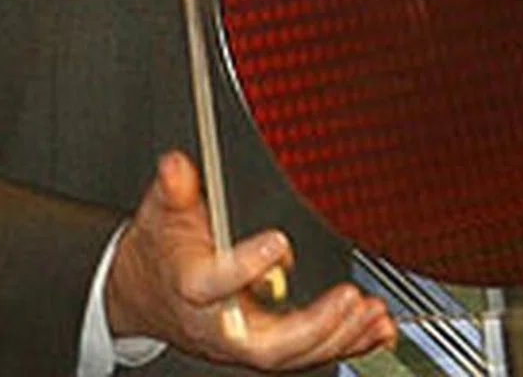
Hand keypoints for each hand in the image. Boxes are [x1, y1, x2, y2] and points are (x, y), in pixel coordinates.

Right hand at [105, 151, 394, 370]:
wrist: (147, 293)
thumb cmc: (162, 254)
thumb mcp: (161, 212)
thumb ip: (174, 189)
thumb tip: (177, 167)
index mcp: (192, 287)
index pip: (214, 284)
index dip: (245, 267)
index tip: (279, 243)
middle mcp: (220, 324)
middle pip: (264, 344)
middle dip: (312, 326)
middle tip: (348, 298)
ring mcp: (244, 341)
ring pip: (292, 356)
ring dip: (338, 338)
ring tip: (372, 314)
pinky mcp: (266, 345)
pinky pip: (307, 353)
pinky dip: (346, 344)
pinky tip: (376, 331)